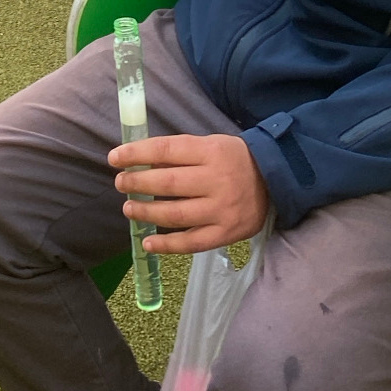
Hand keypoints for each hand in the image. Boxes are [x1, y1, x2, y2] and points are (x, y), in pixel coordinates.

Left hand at [110, 132, 269, 254]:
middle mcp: (216, 180)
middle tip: (120, 184)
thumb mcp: (210, 145)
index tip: (114, 158)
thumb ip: (180, 153)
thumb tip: (141, 162)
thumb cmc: (233, 159)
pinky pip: (192, 242)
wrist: (275, 180)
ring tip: (129, 208)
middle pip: (168, 182)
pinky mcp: (225, 233)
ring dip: (146, 212)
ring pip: (176, 214)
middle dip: (138, 183)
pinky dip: (167, 245)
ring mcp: (221, 209)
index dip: (137, 154)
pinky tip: (148, 242)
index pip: (167, 150)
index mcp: (210, 152)